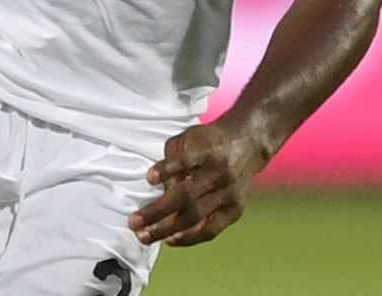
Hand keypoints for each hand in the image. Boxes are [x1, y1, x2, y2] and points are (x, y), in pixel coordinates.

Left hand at [129, 117, 274, 245]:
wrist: (248, 143)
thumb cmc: (206, 142)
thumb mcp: (187, 140)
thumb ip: (172, 161)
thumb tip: (158, 190)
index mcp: (207, 150)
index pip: (186, 160)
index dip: (168, 169)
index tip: (149, 178)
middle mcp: (219, 174)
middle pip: (187, 196)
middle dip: (157, 211)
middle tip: (133, 223)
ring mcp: (229, 194)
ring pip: (196, 216)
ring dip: (167, 229)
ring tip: (144, 236)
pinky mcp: (235, 209)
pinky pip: (211, 229)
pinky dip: (190, 238)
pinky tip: (170, 241)